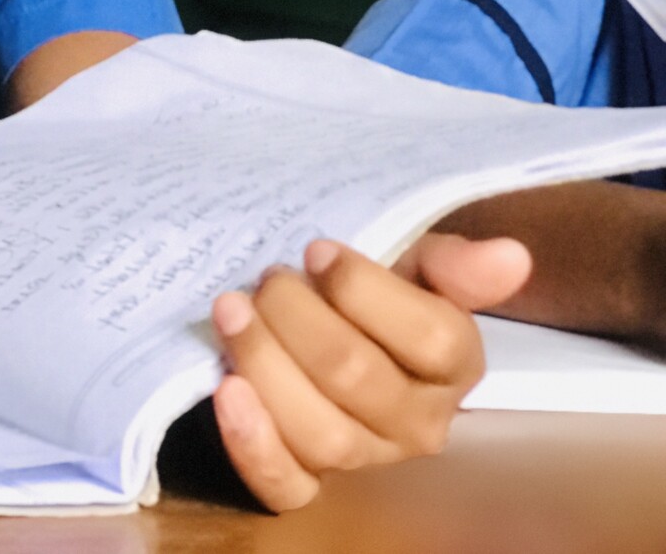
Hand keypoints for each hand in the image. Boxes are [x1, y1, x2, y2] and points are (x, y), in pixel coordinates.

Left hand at [210, 233, 532, 510]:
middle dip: (299, 317)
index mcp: (453, 367)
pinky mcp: (305, 482)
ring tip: (232, 311)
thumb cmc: (364, 294)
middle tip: (267, 278)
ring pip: (319, 430)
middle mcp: (416, 424)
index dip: (364, 290)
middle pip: (358, 378)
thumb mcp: (411, 265)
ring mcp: (362, 458)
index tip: (318, 251)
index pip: (429, 338)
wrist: (313, 324)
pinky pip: (285, 486)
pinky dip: (253, 443)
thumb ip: (453, 263)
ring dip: (265, 364)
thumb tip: (511, 255)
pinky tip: (227, 391)